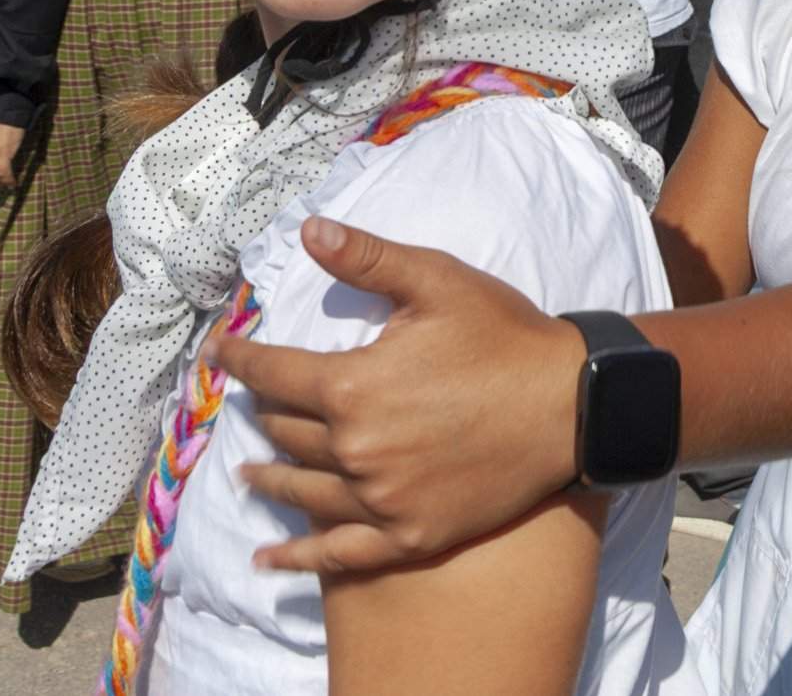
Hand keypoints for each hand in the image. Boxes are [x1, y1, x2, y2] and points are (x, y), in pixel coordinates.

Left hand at [207, 216, 584, 573]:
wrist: (574, 405)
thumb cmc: (505, 335)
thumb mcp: (437, 282)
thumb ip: (367, 259)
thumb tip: (308, 230)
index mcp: (351, 385)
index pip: (271, 373)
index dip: (238, 359)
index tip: (217, 352)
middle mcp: (354, 449)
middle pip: (286, 432)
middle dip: (265, 411)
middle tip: (256, 403)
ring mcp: (380, 500)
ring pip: (302, 490)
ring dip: (269, 480)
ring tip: (249, 476)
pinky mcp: (408, 535)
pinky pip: (337, 554)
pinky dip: (297, 557)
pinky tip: (268, 560)